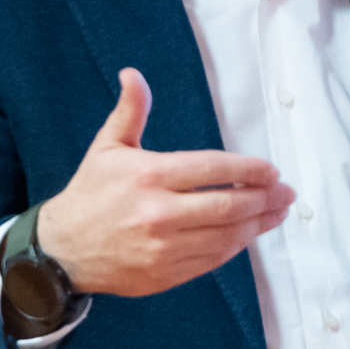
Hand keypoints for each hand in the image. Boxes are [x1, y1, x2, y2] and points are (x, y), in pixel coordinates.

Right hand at [38, 68, 295, 296]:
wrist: (62, 250)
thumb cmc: (89, 196)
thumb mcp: (106, 148)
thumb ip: (129, 112)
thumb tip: (133, 75)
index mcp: (148, 177)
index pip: (212, 169)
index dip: (248, 169)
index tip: (270, 170)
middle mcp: (159, 214)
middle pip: (228, 205)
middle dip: (265, 198)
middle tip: (286, 193)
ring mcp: (164, 247)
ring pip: (226, 236)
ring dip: (258, 224)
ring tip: (278, 212)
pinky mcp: (166, 273)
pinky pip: (212, 259)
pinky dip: (236, 246)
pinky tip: (249, 233)